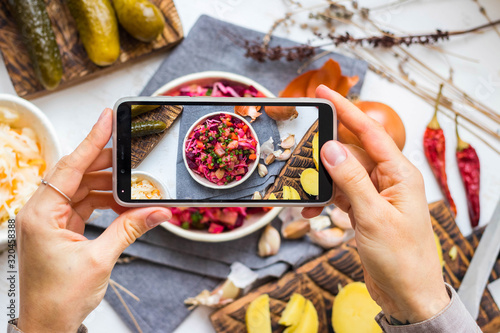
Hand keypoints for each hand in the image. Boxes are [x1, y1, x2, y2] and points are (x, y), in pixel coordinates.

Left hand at [16, 108, 171, 331]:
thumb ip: (130, 229)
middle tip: (132, 153)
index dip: (92, 141)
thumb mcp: (100, 259)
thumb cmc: (59, 299)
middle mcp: (42, 212)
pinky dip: (105, 202)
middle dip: (107, 163)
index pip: (70, 166)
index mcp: (41, 214)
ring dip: (109, 186)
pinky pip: (85, 205)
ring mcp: (51, 220)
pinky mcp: (60, 229)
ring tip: (135, 183)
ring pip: (82, 189)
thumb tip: (158, 211)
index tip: (107, 119)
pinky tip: (124, 203)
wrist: (47, 326)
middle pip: (77, 174)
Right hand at [303, 86, 449, 323]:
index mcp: (400, 175)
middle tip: (299, 156)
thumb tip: (331, 149)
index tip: (324, 92)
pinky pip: (340, 195)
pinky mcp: (365, 210)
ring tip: (305, 196)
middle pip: (350, 153)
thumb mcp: (373, 218)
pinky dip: (325, 201)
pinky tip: (312, 213)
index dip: (346, 110)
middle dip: (324, 157)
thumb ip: (352, 181)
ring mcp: (376, 195)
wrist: (407, 295)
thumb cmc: (401, 259)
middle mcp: (388, 180)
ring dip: (322, 184)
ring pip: (342, 175)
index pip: (369, 132)